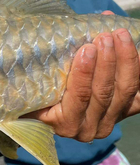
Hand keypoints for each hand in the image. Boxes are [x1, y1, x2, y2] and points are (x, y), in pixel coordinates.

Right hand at [26, 12, 139, 141]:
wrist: (56, 109)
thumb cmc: (39, 94)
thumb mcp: (34, 89)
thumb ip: (40, 73)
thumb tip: (55, 37)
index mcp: (64, 124)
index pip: (78, 98)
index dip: (84, 74)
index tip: (86, 49)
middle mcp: (88, 129)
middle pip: (104, 93)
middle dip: (107, 61)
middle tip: (104, 36)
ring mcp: (110, 122)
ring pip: (125, 90)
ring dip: (126, 60)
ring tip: (120, 35)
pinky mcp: (126, 113)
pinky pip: (139, 93)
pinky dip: (139, 69)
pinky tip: (137, 50)